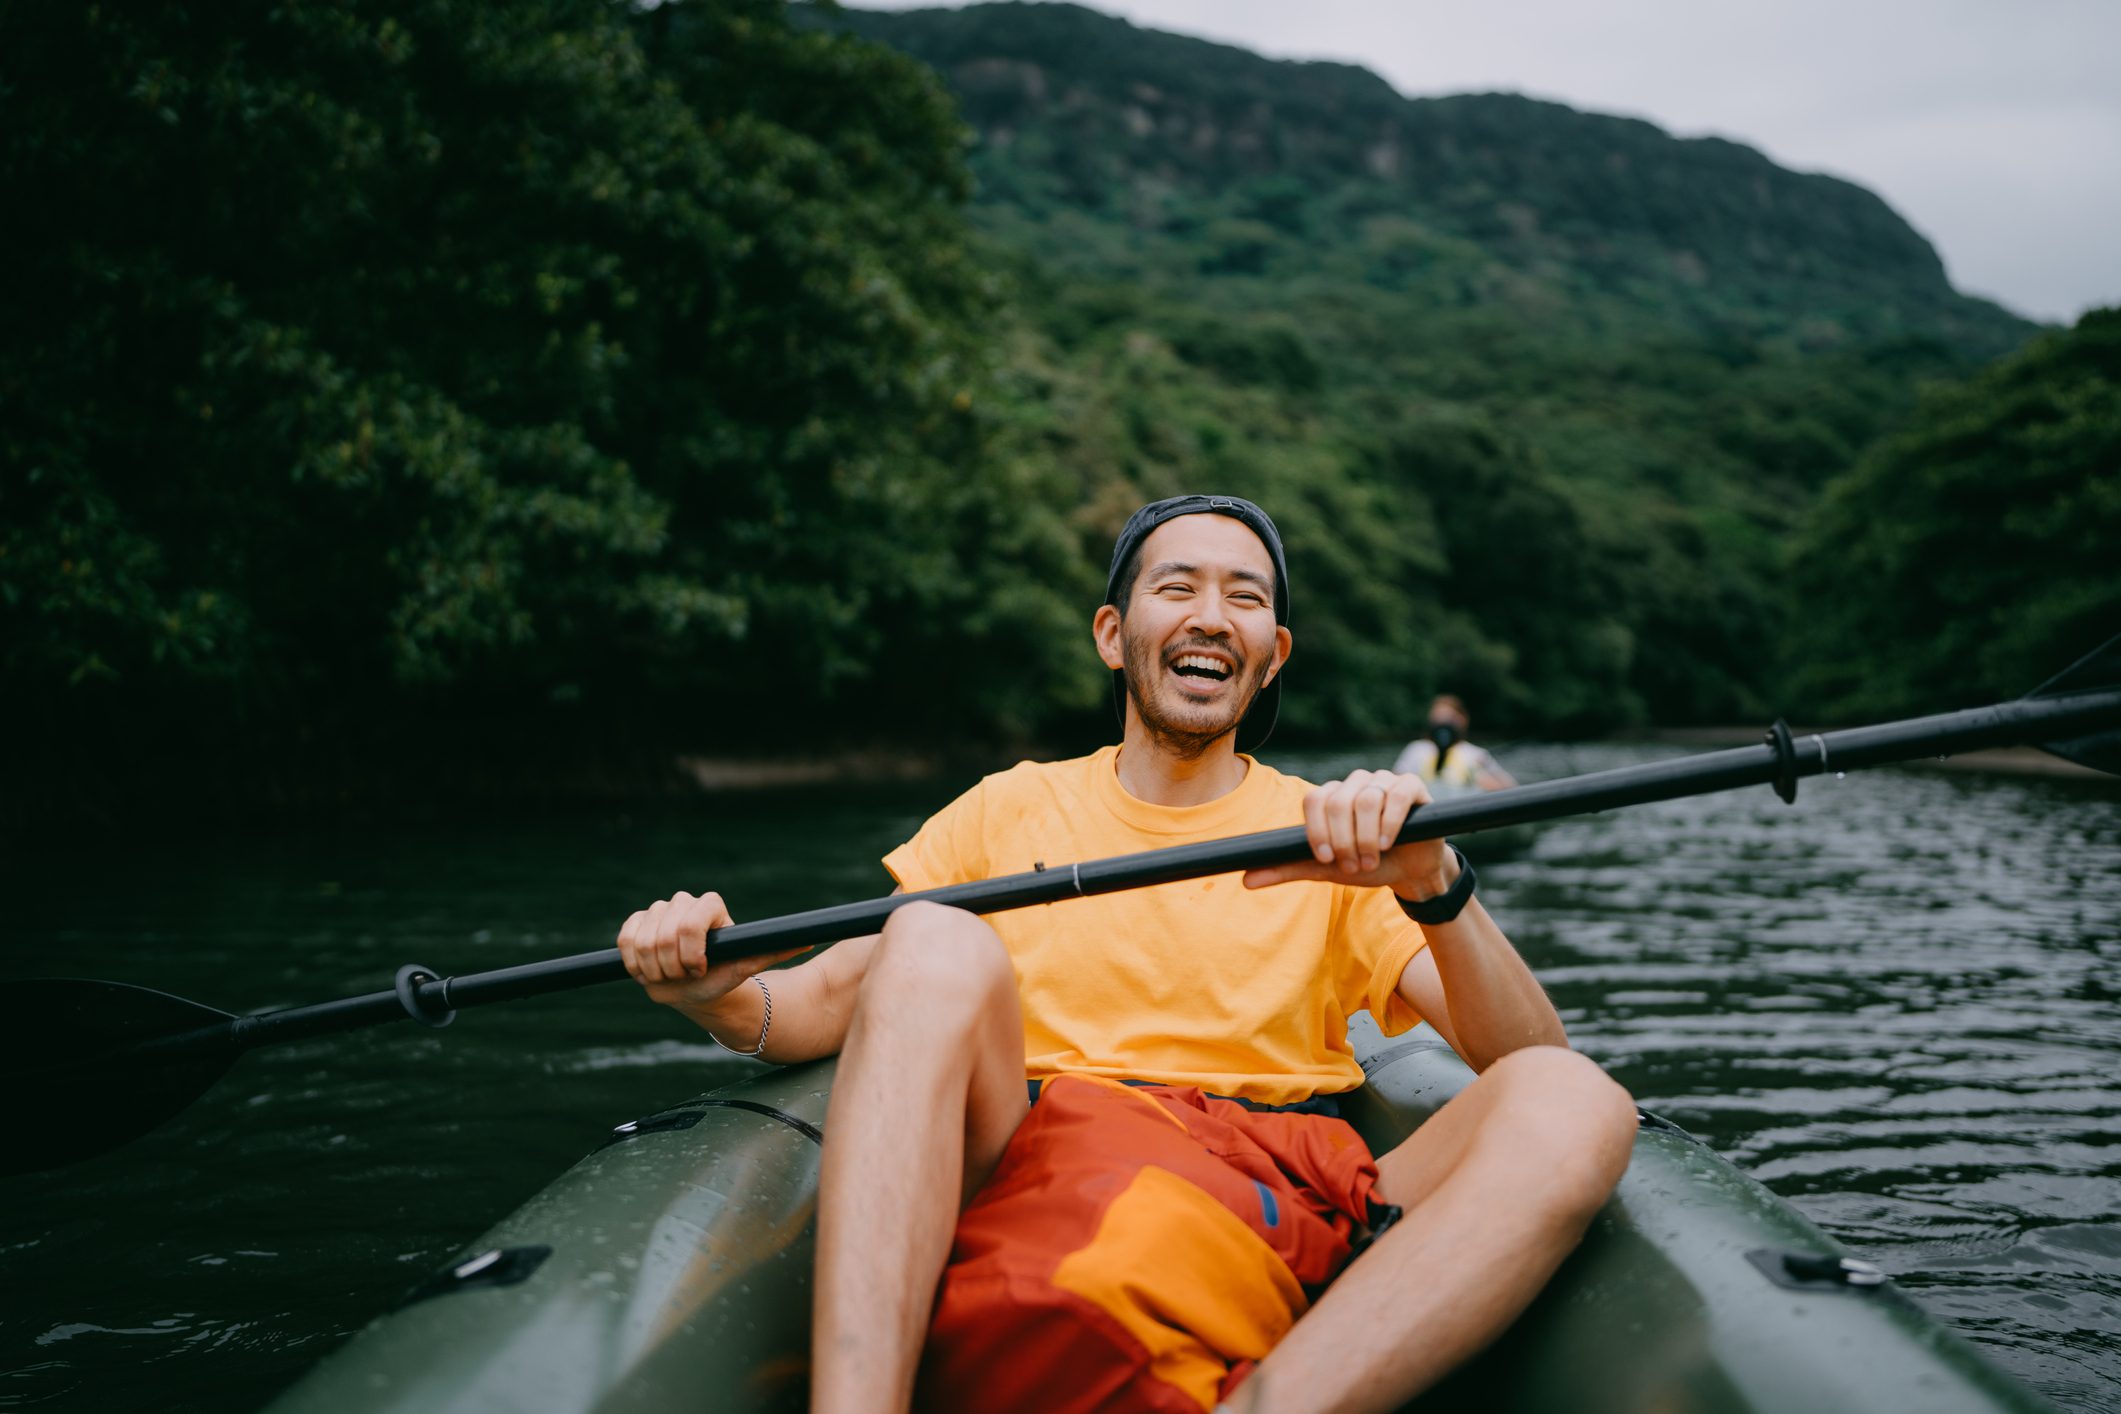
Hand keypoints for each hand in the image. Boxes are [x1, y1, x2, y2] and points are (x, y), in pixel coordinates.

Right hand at [616, 890, 799, 1013]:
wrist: (696, 986)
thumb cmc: (724, 975)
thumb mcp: (748, 965)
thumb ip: (773, 950)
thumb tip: (810, 940)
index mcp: (710, 906)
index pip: (692, 920)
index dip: (692, 951)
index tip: (699, 970)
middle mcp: (682, 903)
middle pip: (666, 933)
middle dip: (674, 965)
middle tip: (686, 977)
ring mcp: (657, 912)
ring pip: (644, 939)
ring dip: (655, 967)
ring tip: (671, 976)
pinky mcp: (635, 923)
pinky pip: (626, 940)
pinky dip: (634, 962)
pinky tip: (648, 971)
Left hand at [1242, 770, 1454, 898]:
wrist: (1410, 871)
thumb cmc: (1367, 864)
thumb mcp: (1326, 869)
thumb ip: (1289, 868)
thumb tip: (1246, 880)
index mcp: (1332, 797)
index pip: (1314, 800)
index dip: (1317, 831)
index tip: (1326, 859)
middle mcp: (1355, 783)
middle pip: (1339, 801)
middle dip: (1344, 840)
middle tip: (1354, 865)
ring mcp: (1383, 781)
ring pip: (1366, 799)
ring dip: (1367, 837)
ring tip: (1372, 859)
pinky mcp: (1410, 785)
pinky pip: (1396, 795)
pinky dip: (1390, 823)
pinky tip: (1389, 843)